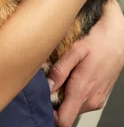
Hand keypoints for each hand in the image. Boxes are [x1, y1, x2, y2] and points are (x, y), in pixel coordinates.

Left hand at [47, 0, 123, 126]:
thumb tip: (48, 86)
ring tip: (64, 76)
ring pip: (74, 107)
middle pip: (66, 113)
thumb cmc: (98, 42)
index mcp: (82, 90)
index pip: (64, 120)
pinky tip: (73, 76)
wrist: (117, 40)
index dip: (50, 115)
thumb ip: (60, 70)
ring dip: (65, 96)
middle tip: (51, 81)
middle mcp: (91, 100)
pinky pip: (82, 102)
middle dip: (55, 100)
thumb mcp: (75, 50)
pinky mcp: (99, 97)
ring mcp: (96, 100)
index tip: (42, 101)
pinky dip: (73, 93)